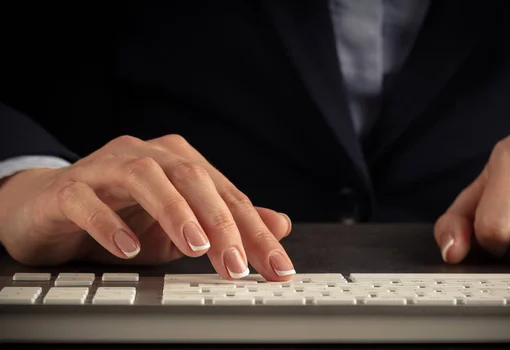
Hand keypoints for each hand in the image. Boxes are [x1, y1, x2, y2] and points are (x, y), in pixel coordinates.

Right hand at [0, 135, 294, 280]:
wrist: (52, 209)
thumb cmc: (123, 218)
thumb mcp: (182, 229)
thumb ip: (229, 225)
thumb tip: (280, 225)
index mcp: (181, 163)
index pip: (228, 195)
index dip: (256, 232)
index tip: (278, 268)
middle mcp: (148, 156)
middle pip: (194, 179)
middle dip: (221, 223)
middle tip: (238, 265)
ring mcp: (107, 167)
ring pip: (146, 178)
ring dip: (174, 212)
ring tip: (194, 247)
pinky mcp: (70, 187)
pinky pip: (89, 200)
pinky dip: (110, 223)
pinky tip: (128, 248)